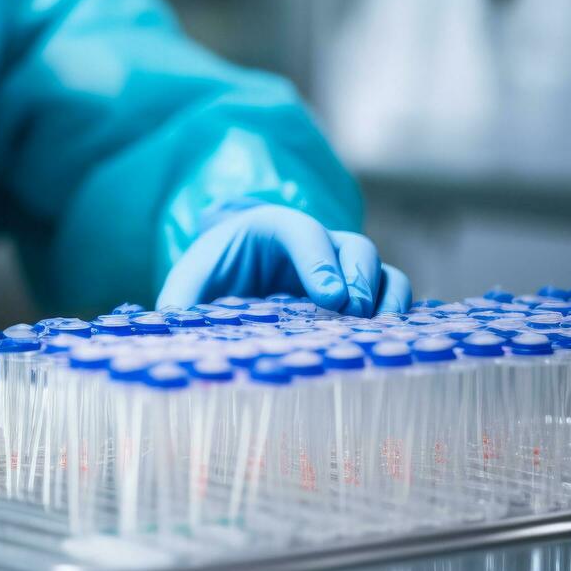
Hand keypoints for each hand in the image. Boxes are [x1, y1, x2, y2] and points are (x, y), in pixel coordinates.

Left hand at [156, 204, 409, 314]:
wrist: (235, 271)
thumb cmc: (215, 271)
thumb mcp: (191, 279)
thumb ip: (180, 300)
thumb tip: (172, 331)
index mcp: (274, 227)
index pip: (304, 232)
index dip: (319, 261)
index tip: (328, 297)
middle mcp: (319, 241)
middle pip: (354, 247)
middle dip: (358, 280)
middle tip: (351, 314)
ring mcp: (345, 266)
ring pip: (382, 270)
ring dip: (385, 298)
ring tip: (377, 331)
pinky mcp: (361, 292)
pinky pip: (392, 294)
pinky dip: (398, 314)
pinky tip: (392, 343)